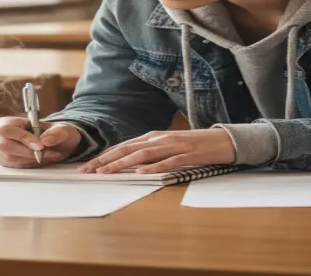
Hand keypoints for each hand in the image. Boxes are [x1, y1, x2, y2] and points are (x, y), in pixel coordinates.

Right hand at [0, 117, 81, 167]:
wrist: (49, 143)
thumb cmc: (51, 133)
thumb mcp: (59, 129)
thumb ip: (55, 133)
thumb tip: (45, 140)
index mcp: (5, 122)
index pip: (8, 130)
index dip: (23, 139)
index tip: (40, 146)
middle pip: (4, 146)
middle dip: (27, 152)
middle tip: (44, 154)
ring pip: (8, 158)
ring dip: (28, 160)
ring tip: (45, 156)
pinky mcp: (0, 162)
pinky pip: (11, 166)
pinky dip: (26, 165)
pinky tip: (36, 160)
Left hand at [82, 129, 235, 174]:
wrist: (222, 140)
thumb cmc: (194, 144)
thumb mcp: (168, 145)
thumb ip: (150, 150)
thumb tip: (129, 161)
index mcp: (154, 136)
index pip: (123, 146)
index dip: (104, 156)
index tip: (87, 166)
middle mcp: (160, 139)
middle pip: (128, 149)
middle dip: (105, 160)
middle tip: (87, 171)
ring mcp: (173, 146)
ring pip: (143, 155)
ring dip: (122, 164)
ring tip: (107, 173)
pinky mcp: (187, 155)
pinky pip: (168, 162)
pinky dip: (153, 168)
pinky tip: (141, 174)